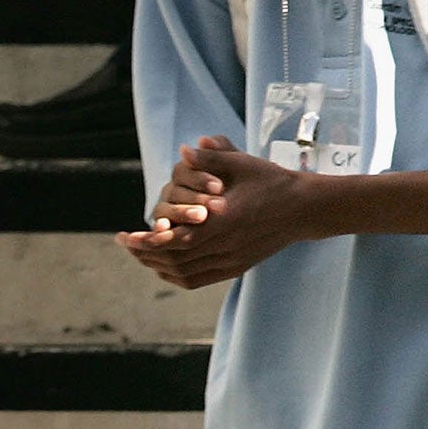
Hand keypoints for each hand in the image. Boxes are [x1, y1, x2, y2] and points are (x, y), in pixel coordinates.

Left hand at [115, 136, 314, 288]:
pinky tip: (163, 266)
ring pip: (184, 272)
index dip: (149, 240)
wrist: (303, 209)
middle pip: (176, 259)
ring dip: (157, 264)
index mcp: (225, 221)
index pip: (179, 238)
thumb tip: (184, 150)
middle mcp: (226, 247)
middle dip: (145, 252)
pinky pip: (198, 279)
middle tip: (124, 242)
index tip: (127, 235)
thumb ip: (212, 157)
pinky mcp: (235, 267)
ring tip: (138, 253)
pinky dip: (176, 274)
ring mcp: (231, 261)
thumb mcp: (243, 164)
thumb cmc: (272, 182)